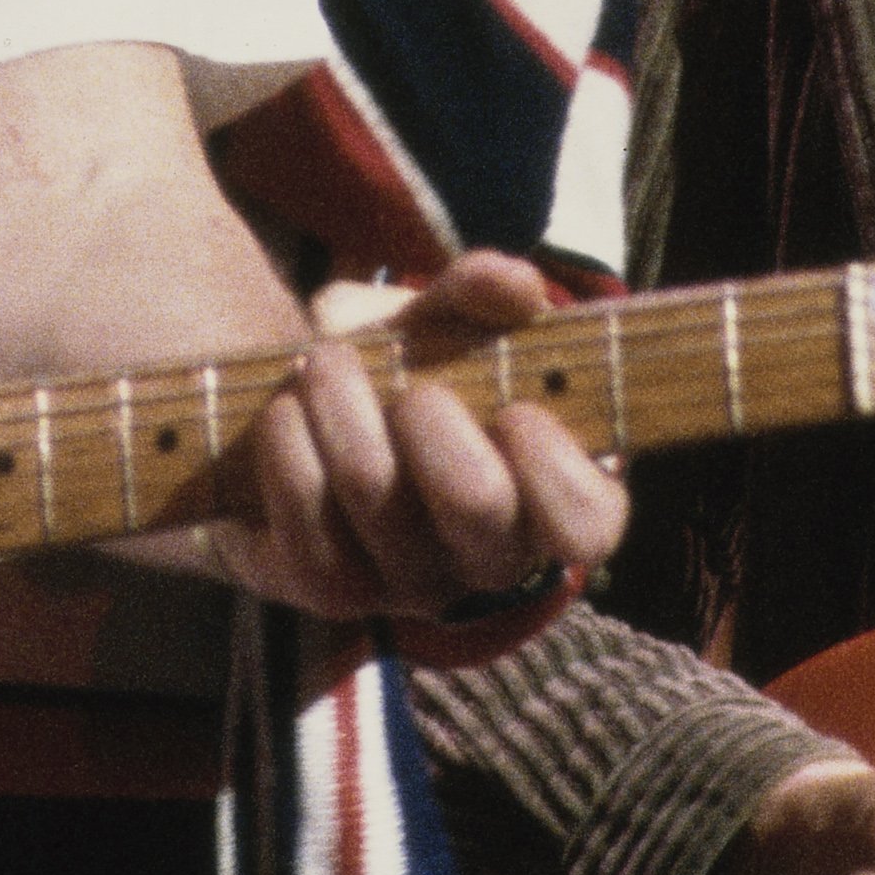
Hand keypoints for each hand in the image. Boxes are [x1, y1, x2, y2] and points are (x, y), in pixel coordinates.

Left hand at [226, 249, 628, 622]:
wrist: (311, 414)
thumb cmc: (409, 371)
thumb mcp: (447, 324)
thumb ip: (481, 294)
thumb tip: (516, 285)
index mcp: (549, 501)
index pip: (586, 525)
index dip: (553, 469)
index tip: (515, 409)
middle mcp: (486, 558)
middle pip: (476, 504)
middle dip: (433, 418)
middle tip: (407, 383)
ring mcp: (408, 583)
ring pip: (379, 497)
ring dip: (344, 408)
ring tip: (327, 363)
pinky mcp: (330, 588)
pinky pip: (309, 524)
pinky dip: (291, 450)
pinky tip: (287, 412)